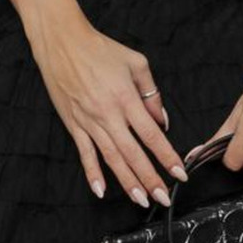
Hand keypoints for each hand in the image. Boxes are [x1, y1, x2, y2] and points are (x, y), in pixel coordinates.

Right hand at [27, 11, 188, 206]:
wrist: (62, 42)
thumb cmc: (100, 49)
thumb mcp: (135, 63)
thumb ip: (151, 93)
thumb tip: (162, 121)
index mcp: (126, 98)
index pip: (152, 135)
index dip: (167, 157)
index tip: (179, 173)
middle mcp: (108, 114)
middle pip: (133, 154)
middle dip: (150, 179)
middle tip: (164, 198)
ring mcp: (89, 121)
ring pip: (111, 159)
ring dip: (127, 182)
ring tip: (140, 200)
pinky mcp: (73, 124)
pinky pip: (84, 153)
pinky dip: (92, 173)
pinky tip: (100, 191)